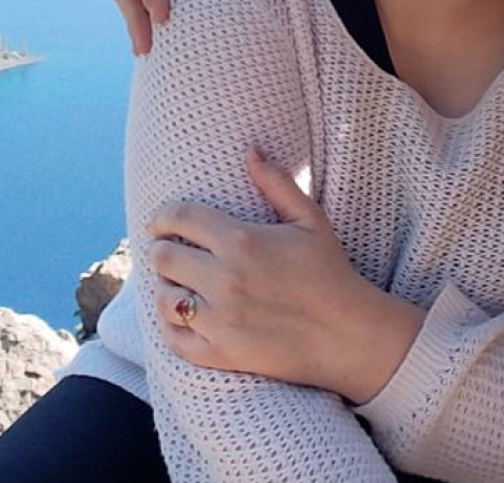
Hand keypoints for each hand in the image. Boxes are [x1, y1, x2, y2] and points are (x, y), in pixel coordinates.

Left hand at [147, 150, 424, 400]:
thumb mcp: (310, 219)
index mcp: (243, 241)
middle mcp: (225, 280)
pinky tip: (182, 313)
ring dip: (164, 286)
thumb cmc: (329, 270)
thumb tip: (250, 150)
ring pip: (164, 298)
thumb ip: (277, 183)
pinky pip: (174, 338)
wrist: (344, 333)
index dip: (163, 216)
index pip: (181, 219)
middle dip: (159, 249)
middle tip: (164, 249)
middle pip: (164, 258)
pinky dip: (171, 324)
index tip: (160, 220)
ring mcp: (219, 320)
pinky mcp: (219, 354)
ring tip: (175, 281)